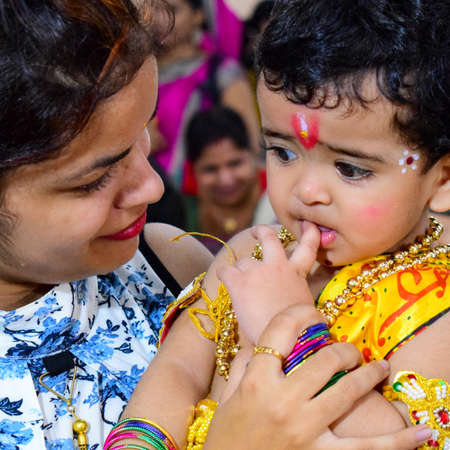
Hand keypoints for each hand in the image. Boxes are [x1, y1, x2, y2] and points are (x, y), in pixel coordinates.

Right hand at [205, 305, 430, 449]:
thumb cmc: (227, 435)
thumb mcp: (229, 394)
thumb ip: (246, 363)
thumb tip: (265, 340)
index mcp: (258, 381)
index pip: (282, 330)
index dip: (300, 314)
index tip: (312, 314)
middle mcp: (283, 401)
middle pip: (323, 359)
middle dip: (341, 348)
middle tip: (346, 349)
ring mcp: (305, 430)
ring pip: (347, 391)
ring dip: (368, 374)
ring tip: (379, 366)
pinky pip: (366, 448)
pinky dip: (397, 441)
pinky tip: (420, 431)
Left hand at [217, 223, 319, 343]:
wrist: (286, 339)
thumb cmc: (297, 331)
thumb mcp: (304, 306)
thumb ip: (295, 294)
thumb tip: (286, 300)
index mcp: (296, 273)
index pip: (308, 247)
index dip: (309, 233)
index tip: (307, 224)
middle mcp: (277, 266)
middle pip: (268, 238)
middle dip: (262, 231)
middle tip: (257, 230)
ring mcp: (257, 272)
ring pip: (243, 261)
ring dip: (241, 270)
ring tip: (240, 283)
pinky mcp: (239, 282)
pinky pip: (225, 271)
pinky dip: (223, 274)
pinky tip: (223, 279)